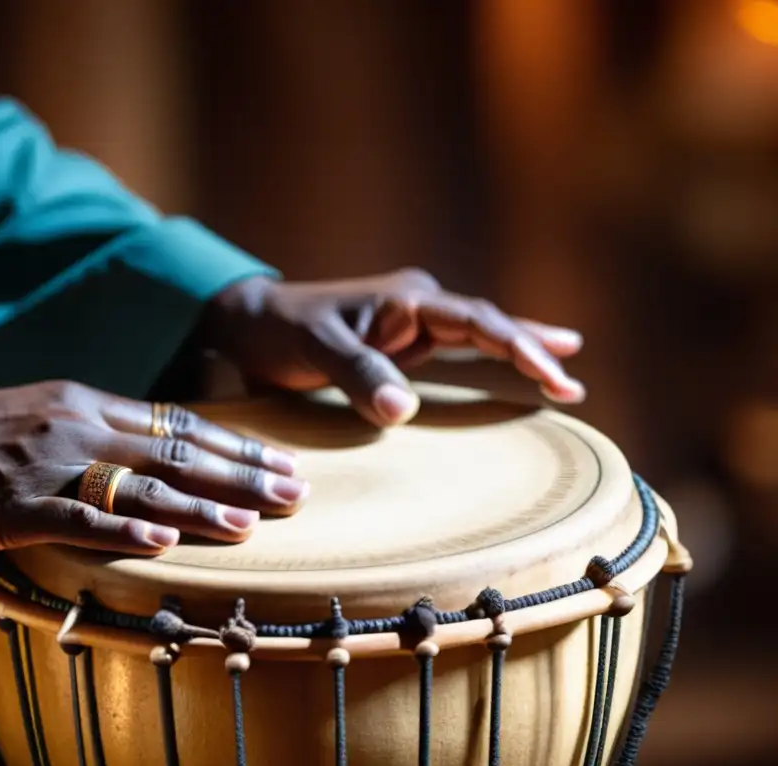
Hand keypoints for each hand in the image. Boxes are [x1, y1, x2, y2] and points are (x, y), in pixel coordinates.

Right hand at [0, 381, 305, 555]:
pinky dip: (122, 529)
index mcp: (91, 403)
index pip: (182, 424)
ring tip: (251, 522)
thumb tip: (165, 447)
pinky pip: (77, 517)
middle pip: (177, 453)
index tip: (285, 461)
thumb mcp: (50, 413)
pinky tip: (163, 541)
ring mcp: (50, 465)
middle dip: (242, 474)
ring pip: (140, 485)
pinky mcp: (16, 504)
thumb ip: (105, 428)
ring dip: (200, 504)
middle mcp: (81, 427)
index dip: (238, 445)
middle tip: (296, 492)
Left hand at [203, 270, 584, 426]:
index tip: (552, 372)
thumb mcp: (315, 348)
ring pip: (481, 335)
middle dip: (532, 351)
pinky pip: (458, 353)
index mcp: (406, 300)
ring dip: (522, 350)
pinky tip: (516, 365)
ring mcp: (412, 326)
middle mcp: (417, 307)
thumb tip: (406, 409)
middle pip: (490, 325)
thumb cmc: (280, 331)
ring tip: (568, 366)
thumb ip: (358, 373)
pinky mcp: (403, 347)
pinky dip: (489, 359)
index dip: (517, 345)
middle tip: (573, 384)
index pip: (475, 320)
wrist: (250, 326)